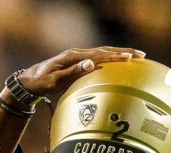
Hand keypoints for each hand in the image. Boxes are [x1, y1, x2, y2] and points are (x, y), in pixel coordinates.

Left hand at [19, 46, 145, 101]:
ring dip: (118, 54)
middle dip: (123, 52)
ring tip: (135, 57)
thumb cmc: (41, 83)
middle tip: (141, 55)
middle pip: (104, 50)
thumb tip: (91, 64)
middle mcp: (77, 54)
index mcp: (73, 57)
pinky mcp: (77, 62)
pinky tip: (117, 62)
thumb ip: (73, 72)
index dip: (115, 57)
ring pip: (102, 53)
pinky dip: (109, 58)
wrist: (29, 81)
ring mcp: (77, 57)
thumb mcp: (55, 80)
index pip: (99, 55)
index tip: (130, 58)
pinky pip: (97, 58)